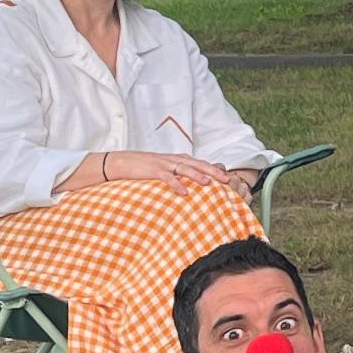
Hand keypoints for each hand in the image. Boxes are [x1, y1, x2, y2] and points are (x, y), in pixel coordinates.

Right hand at [115, 150, 232, 188]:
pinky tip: (184, 193)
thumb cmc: (146, 168)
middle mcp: (175, 159)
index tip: (228, 178)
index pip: (201, 163)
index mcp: (180, 159)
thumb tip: (193, 185)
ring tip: (209, 184)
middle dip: (213, 171)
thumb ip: (180, 174)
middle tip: (227, 180)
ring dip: (198, 176)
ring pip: (185, 169)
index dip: (215, 169)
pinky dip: (176, 184)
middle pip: (198, 164)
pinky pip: (167, 177)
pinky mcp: (154, 170)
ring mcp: (165, 164)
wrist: (124, 162)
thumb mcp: (166, 169)